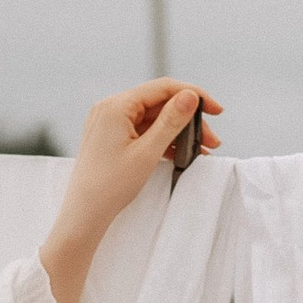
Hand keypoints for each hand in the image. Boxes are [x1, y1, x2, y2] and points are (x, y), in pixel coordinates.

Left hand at [38, 81, 224, 302]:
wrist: (84, 214)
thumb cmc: (111, 185)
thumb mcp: (148, 152)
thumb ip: (171, 121)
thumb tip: (191, 96)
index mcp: (116, 106)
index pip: (163, 88)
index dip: (194, 95)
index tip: (217, 110)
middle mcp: (110, 108)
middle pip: (160, 103)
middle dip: (189, 119)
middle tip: (213, 140)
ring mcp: (109, 123)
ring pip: (153, 118)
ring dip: (179, 132)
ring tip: (203, 150)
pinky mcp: (111, 137)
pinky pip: (143, 131)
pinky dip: (163, 140)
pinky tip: (182, 153)